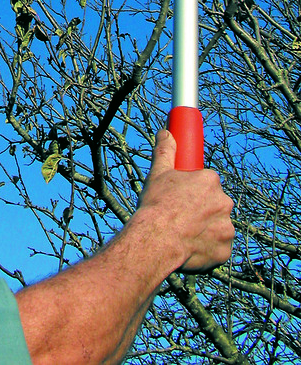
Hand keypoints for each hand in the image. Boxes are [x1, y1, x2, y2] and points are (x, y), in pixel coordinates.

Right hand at [137, 130, 233, 272]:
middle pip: (215, 203)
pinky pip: (219, 247)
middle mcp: (224, 202)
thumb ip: (165, 150)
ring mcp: (227, 228)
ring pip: (218, 225)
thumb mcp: (158, 173)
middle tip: (182, 215)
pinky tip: (192, 246)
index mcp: (210, 180)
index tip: (184, 195)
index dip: (195, 188)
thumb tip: (166, 132)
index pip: (207, 181)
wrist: (157, 240)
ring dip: (207, 228)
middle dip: (203, 208)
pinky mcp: (225, 251)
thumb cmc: (157, 205)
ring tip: (184, 233)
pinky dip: (209, 247)